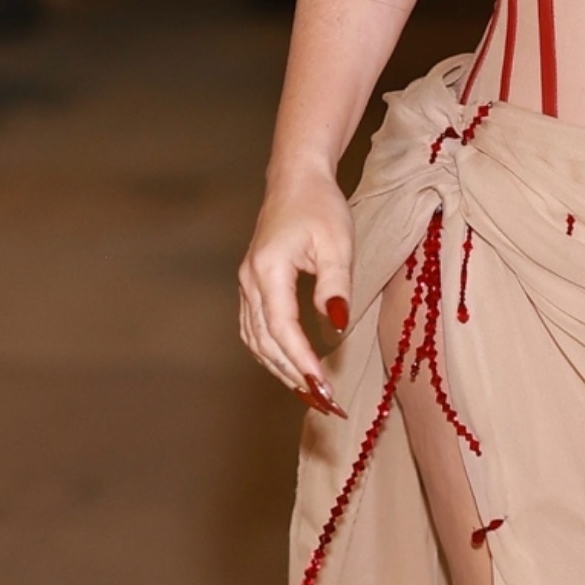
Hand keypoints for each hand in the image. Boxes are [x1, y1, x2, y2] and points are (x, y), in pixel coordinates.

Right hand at [238, 164, 353, 417]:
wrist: (297, 180)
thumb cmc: (320, 207)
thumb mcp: (337, 243)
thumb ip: (335, 285)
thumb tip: (335, 324)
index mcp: (268, 271)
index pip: (282, 330)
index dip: (302, 363)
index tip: (324, 390)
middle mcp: (250, 282)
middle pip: (265, 343)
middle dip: (294, 376)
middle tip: (327, 404)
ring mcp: (247, 285)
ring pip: (256, 341)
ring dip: (281, 370)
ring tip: (312, 394)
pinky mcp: (252, 286)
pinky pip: (255, 331)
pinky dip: (272, 354)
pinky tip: (293, 367)